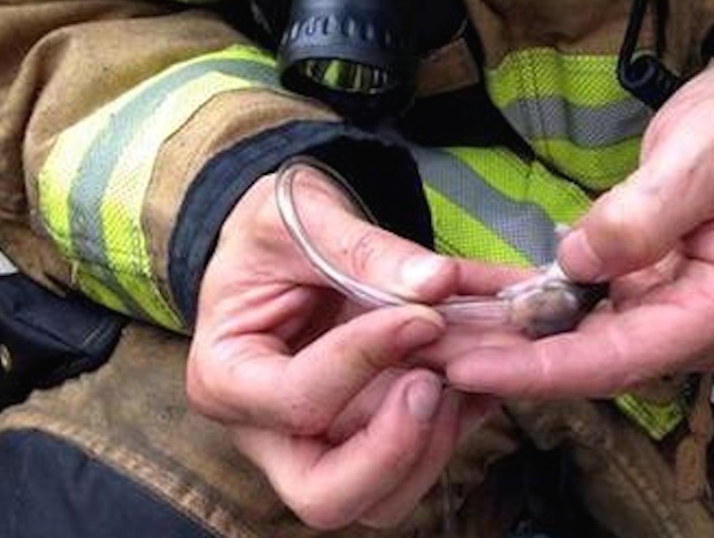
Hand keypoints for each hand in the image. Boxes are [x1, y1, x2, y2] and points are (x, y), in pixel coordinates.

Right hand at [186, 168, 492, 528]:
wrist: (284, 243)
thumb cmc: (270, 232)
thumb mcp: (299, 215)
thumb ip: (362, 247)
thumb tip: (436, 283)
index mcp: (228, 377)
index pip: (297, 401)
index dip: (364, 362)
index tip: (420, 316)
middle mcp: (269, 432)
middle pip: (327, 496)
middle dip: (395, 447)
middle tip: (434, 381)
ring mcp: (324, 443)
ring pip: (385, 497)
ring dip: (438, 439)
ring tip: (469, 365)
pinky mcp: (371, 436)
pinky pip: (422, 460)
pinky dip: (464, 418)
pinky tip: (486, 363)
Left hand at [445, 62, 713, 397]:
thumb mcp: (705, 150)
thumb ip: (645, 211)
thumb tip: (580, 262)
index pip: (627, 354)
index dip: (544, 368)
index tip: (471, 368)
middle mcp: (710, 327)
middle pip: (602, 363)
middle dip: (516, 364)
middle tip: (431, 356)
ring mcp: (683, 317)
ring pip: (591, 348)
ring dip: (519, 346)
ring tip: (442, 338)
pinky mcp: (659, 301)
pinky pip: (593, 321)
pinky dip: (539, 319)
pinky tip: (484, 314)